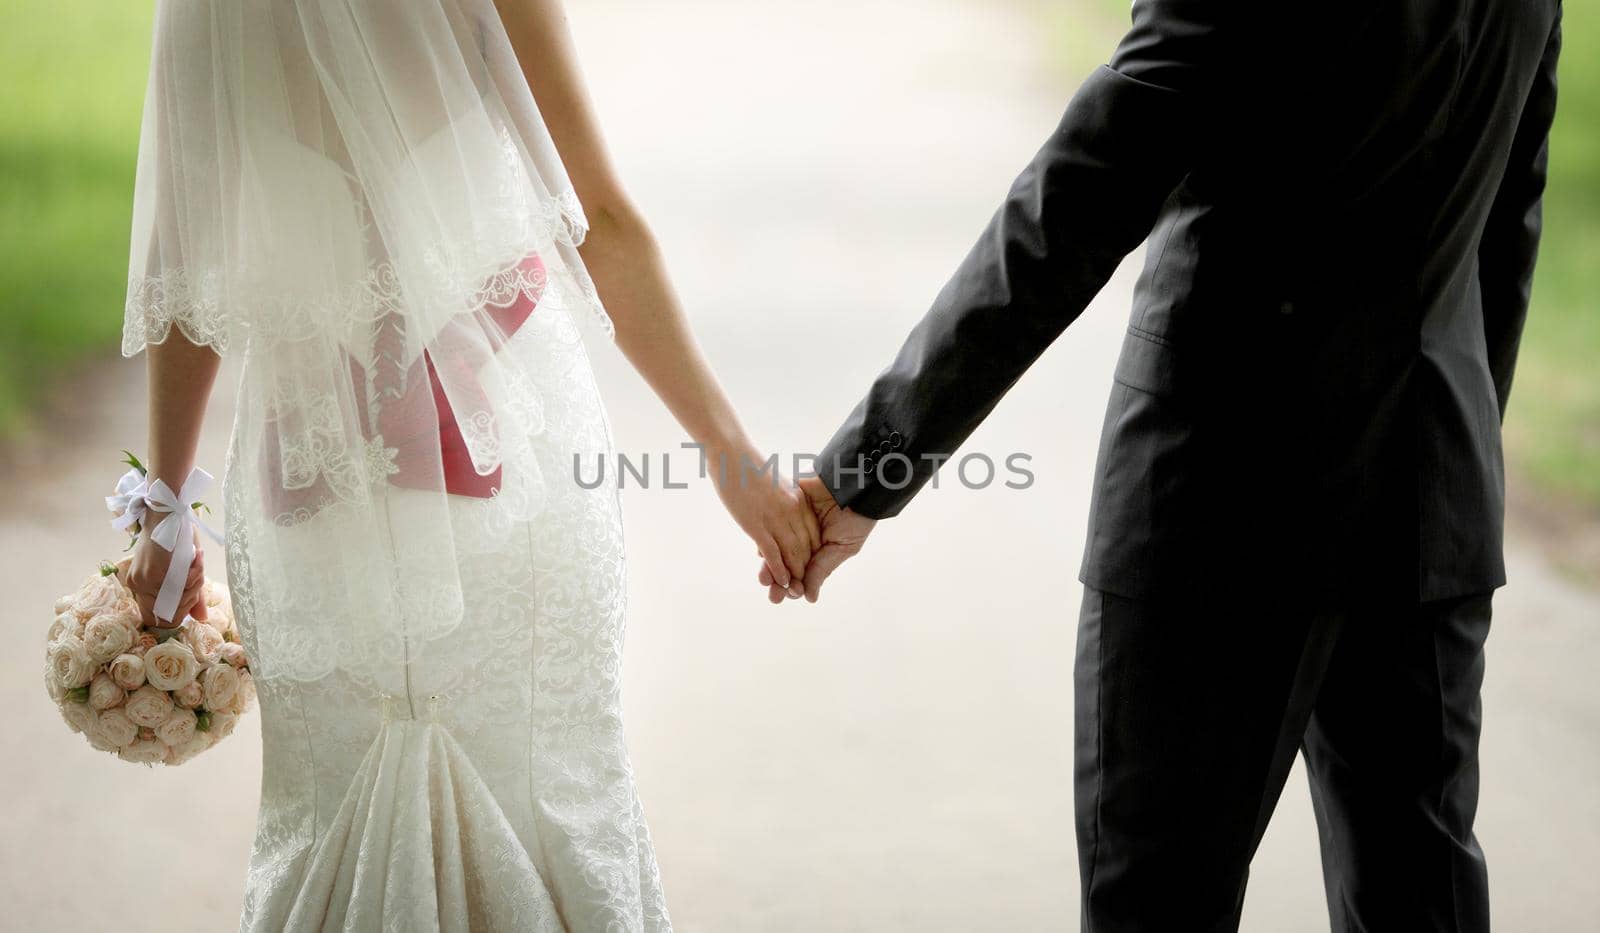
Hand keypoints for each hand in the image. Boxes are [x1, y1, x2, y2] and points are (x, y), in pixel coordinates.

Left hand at [119, 523, 208, 627]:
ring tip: (197, 560)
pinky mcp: (152, 575)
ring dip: (196, 583)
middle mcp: (137, 587)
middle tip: (198, 574)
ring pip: (180, 601)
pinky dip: (196, 574)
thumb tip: (201, 618)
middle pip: (171, 614)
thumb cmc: (175, 537)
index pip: (158, 618)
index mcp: (140, 586)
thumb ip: (190, 595)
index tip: (191, 595)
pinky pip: (183, 587)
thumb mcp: (183, 569)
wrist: (166, 513)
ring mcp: (143, 582)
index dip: (179, 612)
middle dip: (191, 598)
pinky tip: (196, 556)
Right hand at [715, 451, 819, 599]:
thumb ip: (783, 497)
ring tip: (794, 591)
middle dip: (805, 568)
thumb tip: (782, 508)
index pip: (812, 532)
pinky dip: (779, 570)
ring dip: (794, 575)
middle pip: (805, 546)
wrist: (732, 454)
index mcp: (798, 499)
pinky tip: (782, 581)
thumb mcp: (775, 482)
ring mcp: (775, 518)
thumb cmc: (749, 465)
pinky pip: (773, 552)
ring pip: (792, 553)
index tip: (811, 566)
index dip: (812, 552)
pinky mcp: (757, 525)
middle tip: (805, 585)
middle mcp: (792, 510)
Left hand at [759, 475, 874, 603]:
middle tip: (773, 595)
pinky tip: (762, 553)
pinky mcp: (783, 507)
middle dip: (775, 581)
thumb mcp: (843, 547)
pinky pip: (769, 525)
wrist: (854, 484)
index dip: (792, 587)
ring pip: (773, 548)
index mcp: (816, 551)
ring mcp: (790, 523)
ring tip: (764, 579)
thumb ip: (822, 570)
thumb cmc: (855, 517)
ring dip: (768, 565)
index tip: (788, 596)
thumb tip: (809, 598)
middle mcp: (800, 540)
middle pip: (783, 564)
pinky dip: (765, 539)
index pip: (799, 574)